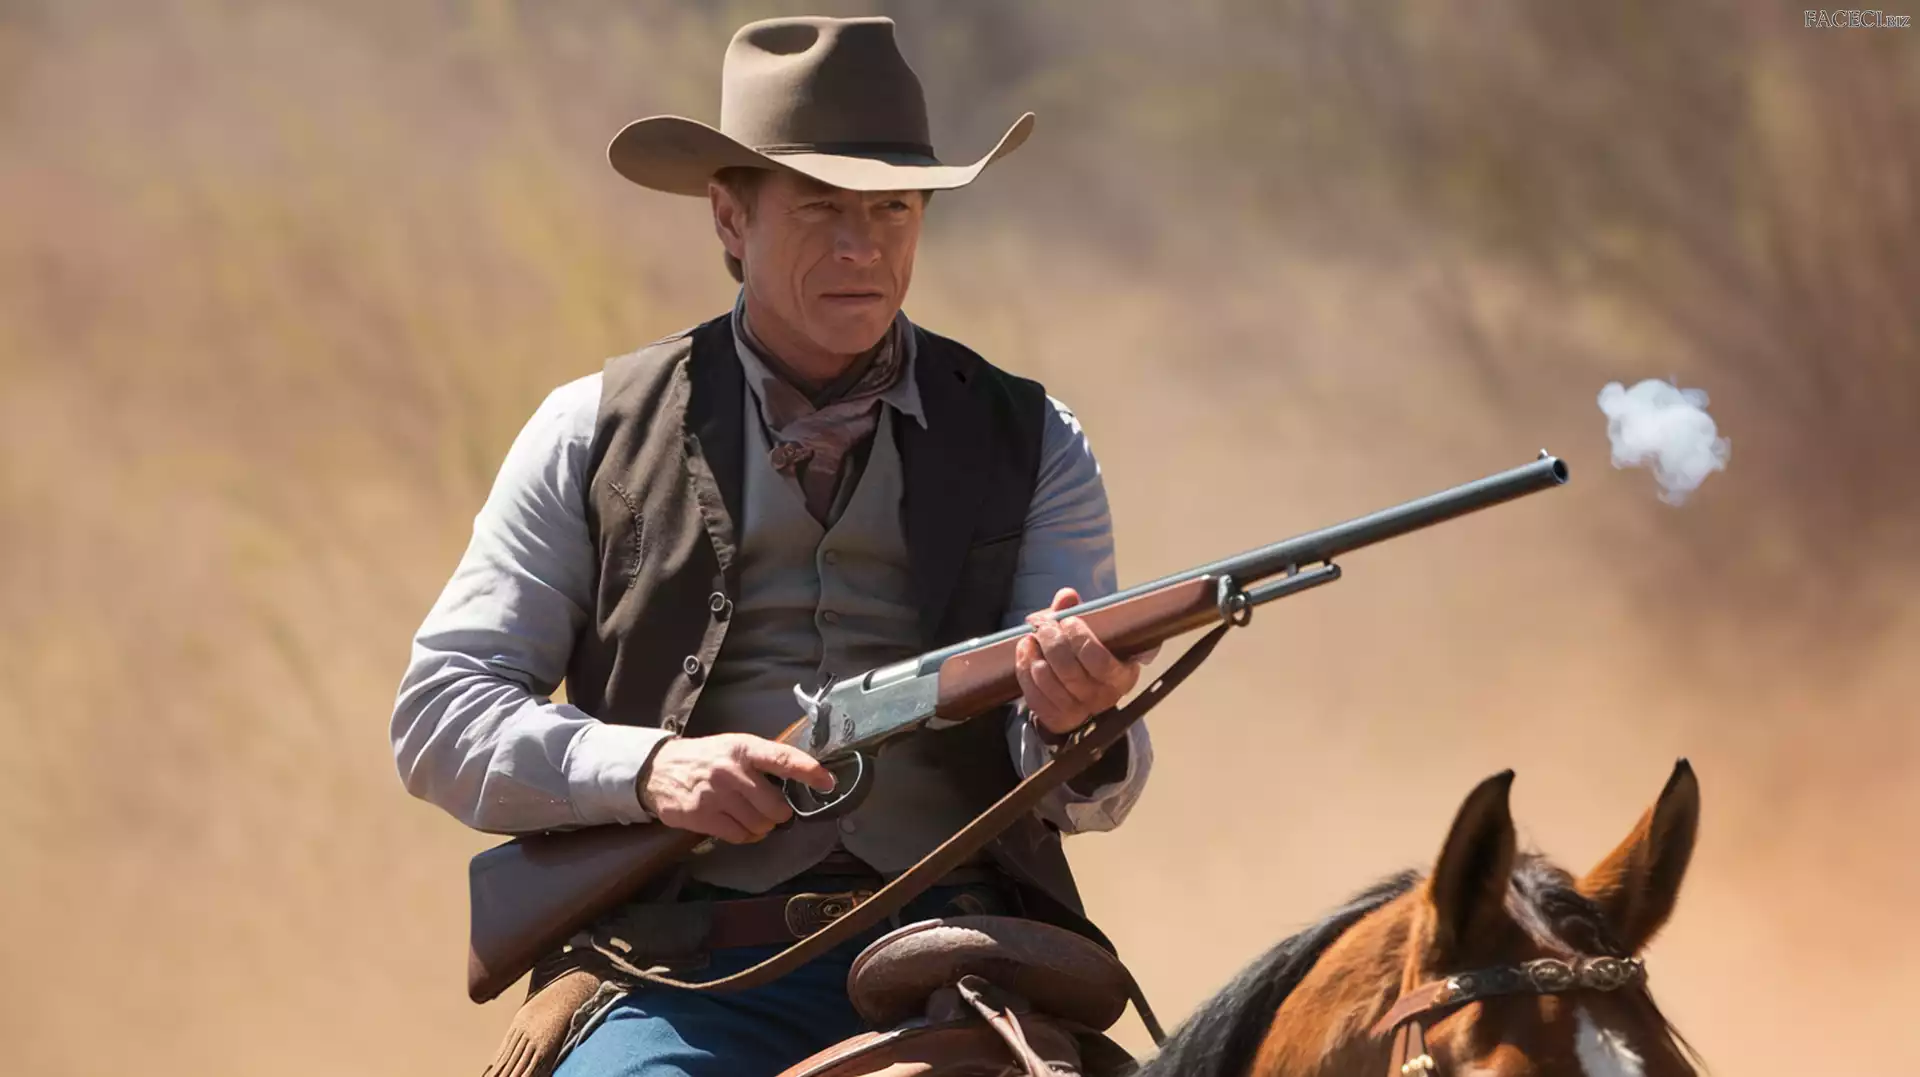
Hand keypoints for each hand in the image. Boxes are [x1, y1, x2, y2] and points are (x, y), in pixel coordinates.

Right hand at [637, 733, 833, 843]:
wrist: (660, 769)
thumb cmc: (707, 758)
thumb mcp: (735, 747)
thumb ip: (763, 760)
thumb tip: (802, 778)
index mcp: (744, 748)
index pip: (783, 758)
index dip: (809, 771)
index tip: (828, 782)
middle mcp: (732, 770)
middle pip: (775, 806)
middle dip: (780, 814)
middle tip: (773, 811)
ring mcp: (716, 794)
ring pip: (759, 825)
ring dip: (762, 826)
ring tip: (751, 816)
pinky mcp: (702, 816)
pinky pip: (739, 836)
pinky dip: (745, 835)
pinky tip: (737, 825)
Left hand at [1015, 587, 1149, 737]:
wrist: (1081, 691)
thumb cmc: (1089, 654)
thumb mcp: (1092, 632)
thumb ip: (1079, 611)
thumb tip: (1067, 596)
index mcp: (1122, 675)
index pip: (1099, 661)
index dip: (1079, 638)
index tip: (1068, 621)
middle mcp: (1103, 697)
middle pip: (1070, 671)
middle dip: (1052, 642)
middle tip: (1044, 625)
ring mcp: (1079, 711)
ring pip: (1050, 683)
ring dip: (1036, 655)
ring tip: (1032, 637)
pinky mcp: (1057, 719)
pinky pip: (1035, 696)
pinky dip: (1025, 670)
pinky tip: (1025, 651)